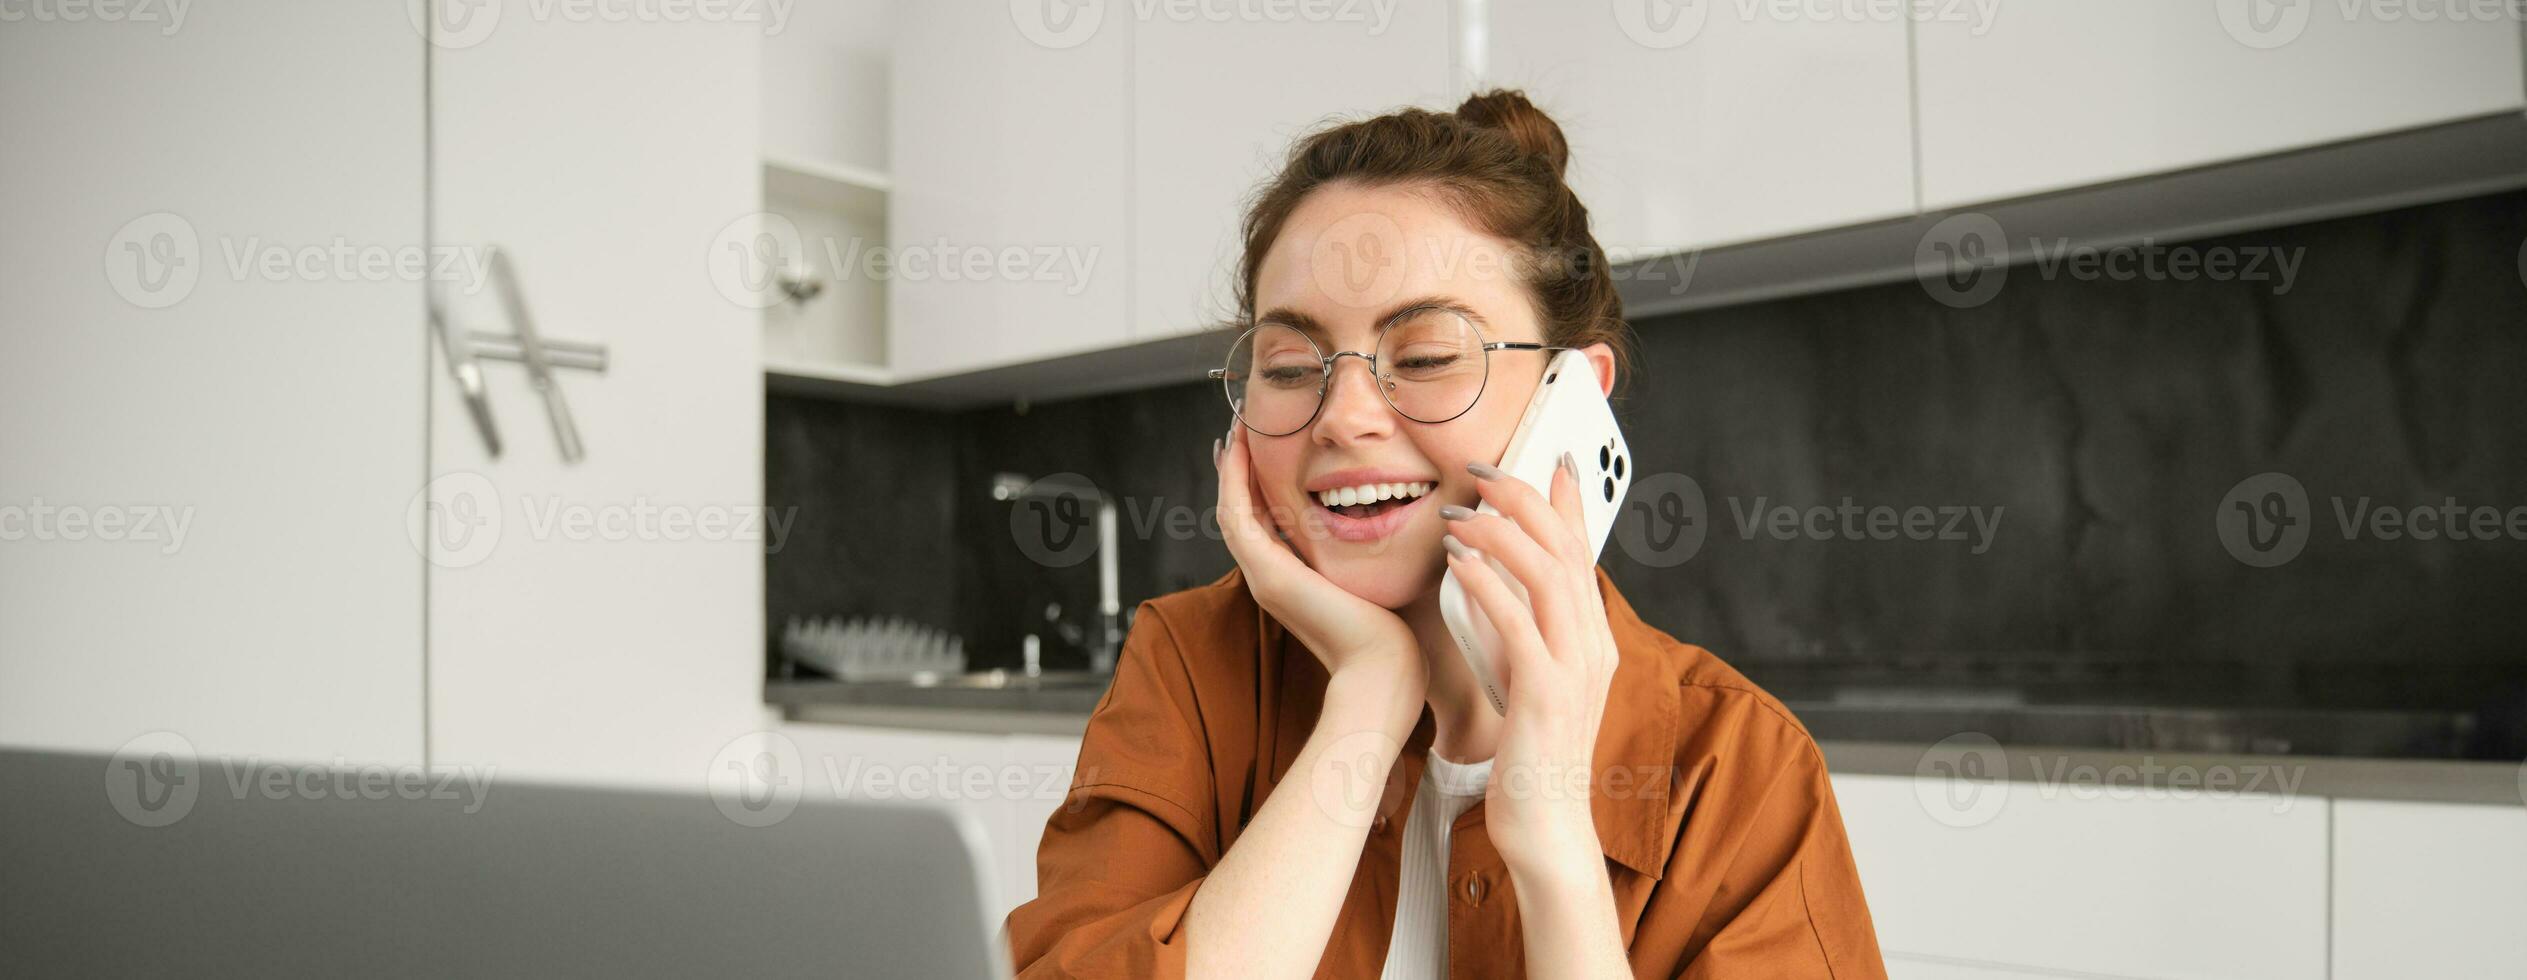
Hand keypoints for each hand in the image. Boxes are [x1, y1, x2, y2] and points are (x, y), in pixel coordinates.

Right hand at [1215, 426, 1426, 699]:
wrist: (1383, 666)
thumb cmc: (1390, 631)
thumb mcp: (1370, 578)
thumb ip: (1363, 554)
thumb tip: (1379, 520)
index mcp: (1288, 579)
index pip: (1261, 521)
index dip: (1256, 482)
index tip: (1261, 445)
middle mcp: (1268, 577)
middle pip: (1239, 512)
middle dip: (1238, 469)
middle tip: (1238, 428)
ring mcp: (1262, 576)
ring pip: (1230, 510)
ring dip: (1229, 468)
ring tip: (1234, 430)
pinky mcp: (1266, 573)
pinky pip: (1236, 516)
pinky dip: (1232, 481)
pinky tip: (1238, 449)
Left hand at [1440, 453, 1619, 874]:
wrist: (1546, 829)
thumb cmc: (1529, 756)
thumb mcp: (1529, 679)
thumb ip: (1522, 630)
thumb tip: (1498, 581)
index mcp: (1592, 638)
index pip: (1585, 552)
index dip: (1568, 500)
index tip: (1550, 457)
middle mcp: (1593, 645)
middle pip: (1567, 549)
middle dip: (1525, 499)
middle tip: (1481, 471)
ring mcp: (1575, 669)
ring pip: (1548, 575)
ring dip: (1501, 534)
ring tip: (1459, 514)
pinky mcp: (1546, 695)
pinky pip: (1519, 624)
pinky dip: (1488, 586)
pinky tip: (1457, 564)